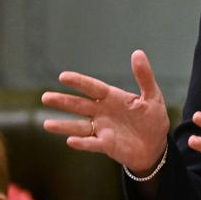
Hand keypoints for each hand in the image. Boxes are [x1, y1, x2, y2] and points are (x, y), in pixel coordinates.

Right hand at [41, 50, 170, 175]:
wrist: (156, 146)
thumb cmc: (153, 119)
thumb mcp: (153, 96)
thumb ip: (144, 76)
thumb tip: (137, 53)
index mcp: (112, 98)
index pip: (93, 88)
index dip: (79, 82)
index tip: (63, 76)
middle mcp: (103, 112)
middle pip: (79, 105)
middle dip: (63, 101)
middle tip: (45, 97)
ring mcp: (102, 129)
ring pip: (79, 126)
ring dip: (64, 125)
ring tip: (46, 124)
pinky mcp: (106, 145)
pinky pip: (92, 144)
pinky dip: (82, 143)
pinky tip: (71, 141)